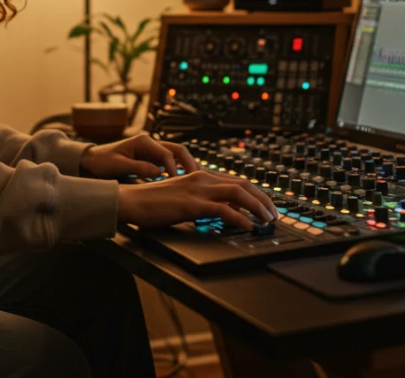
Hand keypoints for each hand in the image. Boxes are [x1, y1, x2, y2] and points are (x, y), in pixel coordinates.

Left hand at [79, 133, 199, 179]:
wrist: (92, 160)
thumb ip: (138, 168)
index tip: (177, 182)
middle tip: (197, 179)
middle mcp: (151, 143)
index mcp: (143, 141)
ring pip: (178, 155)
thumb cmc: (102, 162)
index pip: (166, 154)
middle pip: (178, 150)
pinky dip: (180, 170)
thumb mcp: (118, 165)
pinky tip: (187, 180)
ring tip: (197, 180)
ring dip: (188, 166)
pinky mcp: (152, 158)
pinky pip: (171, 162)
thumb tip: (158, 173)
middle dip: (189, 164)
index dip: (174, 168)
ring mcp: (153, 150)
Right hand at [117, 170, 277, 229]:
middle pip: (244, 184)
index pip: (237, 181)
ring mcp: (197, 190)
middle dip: (263, 200)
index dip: (256, 193)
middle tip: (274, 215)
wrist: (130, 201)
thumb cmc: (151, 202)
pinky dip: (240, 218)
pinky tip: (248, 227)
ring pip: (238, 194)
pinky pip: (223, 210)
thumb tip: (224, 212)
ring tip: (267, 221)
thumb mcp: (182, 198)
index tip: (266, 206)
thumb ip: (202, 201)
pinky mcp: (191, 204)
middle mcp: (202, 178)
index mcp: (200, 175)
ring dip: (258, 207)